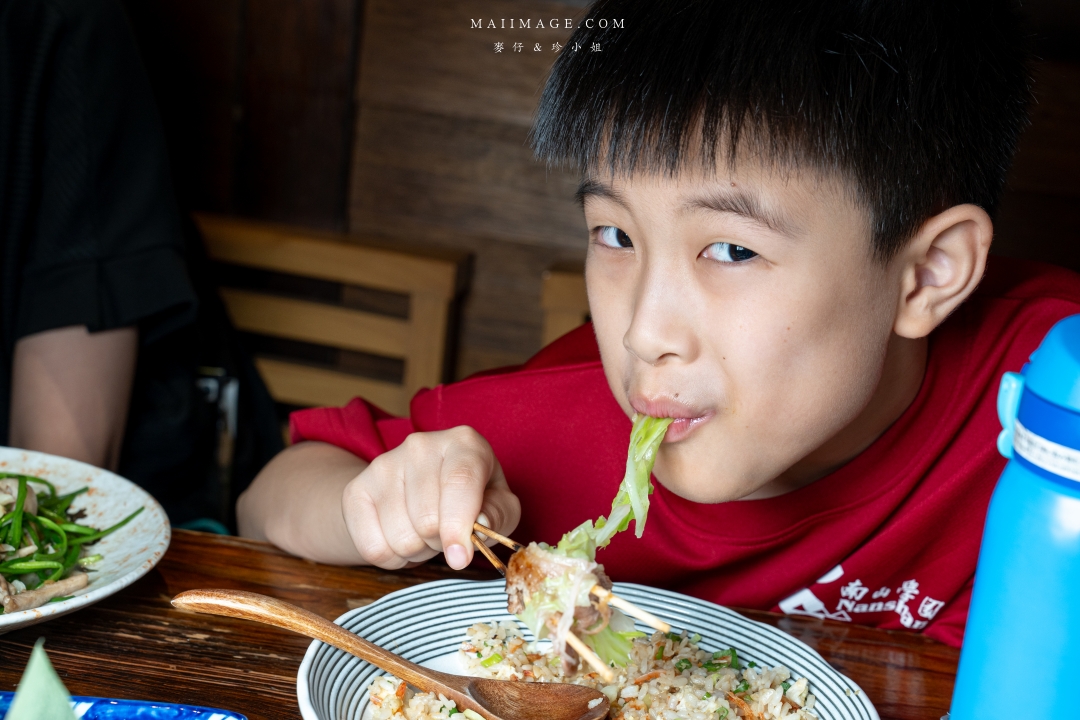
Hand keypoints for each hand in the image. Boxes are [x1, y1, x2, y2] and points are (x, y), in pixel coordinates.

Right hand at [341, 426, 520, 569]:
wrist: (415, 490)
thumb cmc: (470, 499)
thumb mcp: (499, 504)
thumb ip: (498, 514)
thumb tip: (480, 524)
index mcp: (464, 443)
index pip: (459, 482)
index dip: (459, 526)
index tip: (459, 558)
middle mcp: (421, 445)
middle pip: (428, 520)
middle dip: (441, 542)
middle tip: (446, 533)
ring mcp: (384, 464)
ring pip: (401, 538)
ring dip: (418, 551)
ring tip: (424, 532)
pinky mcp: (356, 490)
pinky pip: (373, 548)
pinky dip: (392, 558)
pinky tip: (401, 537)